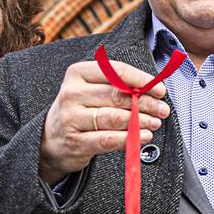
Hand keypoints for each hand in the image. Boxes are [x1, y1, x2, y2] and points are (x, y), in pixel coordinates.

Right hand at [38, 59, 168, 184]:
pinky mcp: (75, 141)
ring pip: (113, 117)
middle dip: (145, 102)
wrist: (51, 139)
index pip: (115, 71)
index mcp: (78, 73)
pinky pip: (107, 139)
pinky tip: (143, 137)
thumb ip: (117, 86)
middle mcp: (71, 93)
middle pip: (117, 95)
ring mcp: (71, 118)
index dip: (141, 80)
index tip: (160, 89)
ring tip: (155, 123)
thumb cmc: (80, 110)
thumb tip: (153, 90)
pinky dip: (129, 138)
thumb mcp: (91, 90)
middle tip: (162, 109)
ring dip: (140, 120)